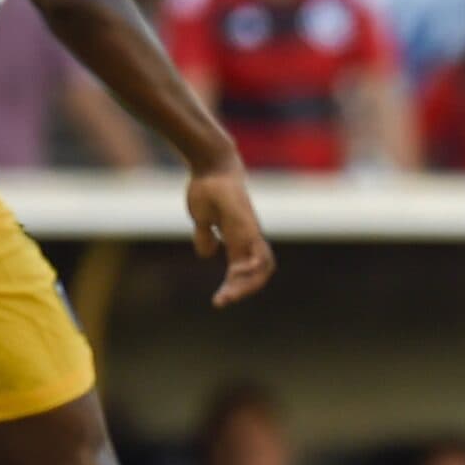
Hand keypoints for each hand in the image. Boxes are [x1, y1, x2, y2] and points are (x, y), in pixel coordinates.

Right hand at [187, 161, 273, 306]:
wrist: (212, 164)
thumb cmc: (207, 187)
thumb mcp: (201, 218)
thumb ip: (205, 235)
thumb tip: (207, 254)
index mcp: (237, 240)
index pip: (243, 271)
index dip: (234, 288)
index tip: (218, 301)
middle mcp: (248, 238)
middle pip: (259, 273)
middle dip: (243, 291)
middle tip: (223, 301)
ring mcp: (250, 231)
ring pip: (264, 266)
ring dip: (248, 284)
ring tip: (229, 294)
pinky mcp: (248, 224)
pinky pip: (260, 251)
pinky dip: (254, 267)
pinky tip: (237, 272)